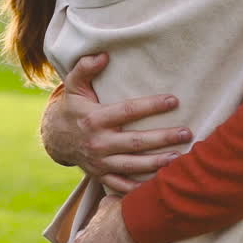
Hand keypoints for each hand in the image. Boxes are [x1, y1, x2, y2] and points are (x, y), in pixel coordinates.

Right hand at [40, 53, 190, 192]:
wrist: (55, 138)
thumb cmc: (73, 108)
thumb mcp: (74, 86)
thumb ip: (85, 68)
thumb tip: (103, 55)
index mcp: (94, 118)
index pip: (128, 111)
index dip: (151, 105)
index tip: (174, 100)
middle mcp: (98, 142)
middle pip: (136, 141)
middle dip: (163, 138)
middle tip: (187, 133)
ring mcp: (100, 162)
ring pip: (133, 165)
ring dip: (157, 163)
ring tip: (180, 158)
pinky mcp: (101, 176)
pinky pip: (122, 185)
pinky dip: (140, 188)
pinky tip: (161, 182)